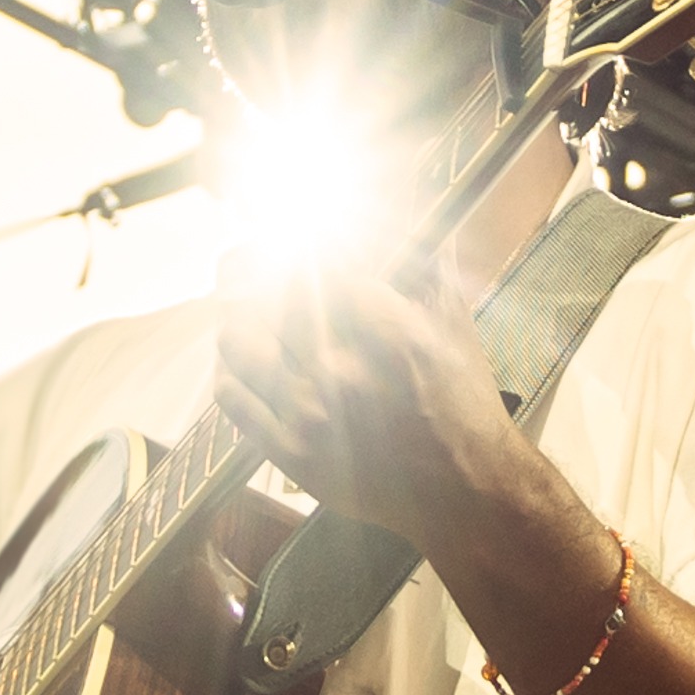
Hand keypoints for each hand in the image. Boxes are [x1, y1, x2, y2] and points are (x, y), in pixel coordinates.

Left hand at [215, 253, 517, 544]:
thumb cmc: (462, 400)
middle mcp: (340, 371)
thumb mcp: (452, 319)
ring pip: (237, 339)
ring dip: (236, 310)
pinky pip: (231, 396)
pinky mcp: (289, 452)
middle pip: (268, 294)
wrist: (463, 491)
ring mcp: (308, 414)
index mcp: (385, 332)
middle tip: (259, 257)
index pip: (315, 260)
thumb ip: (423, 256)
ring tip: (246, 301)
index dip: (298, 237)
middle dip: (260, 266)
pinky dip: (231, 365)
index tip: (295, 230)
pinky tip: (246, 353)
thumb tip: (404, 203)